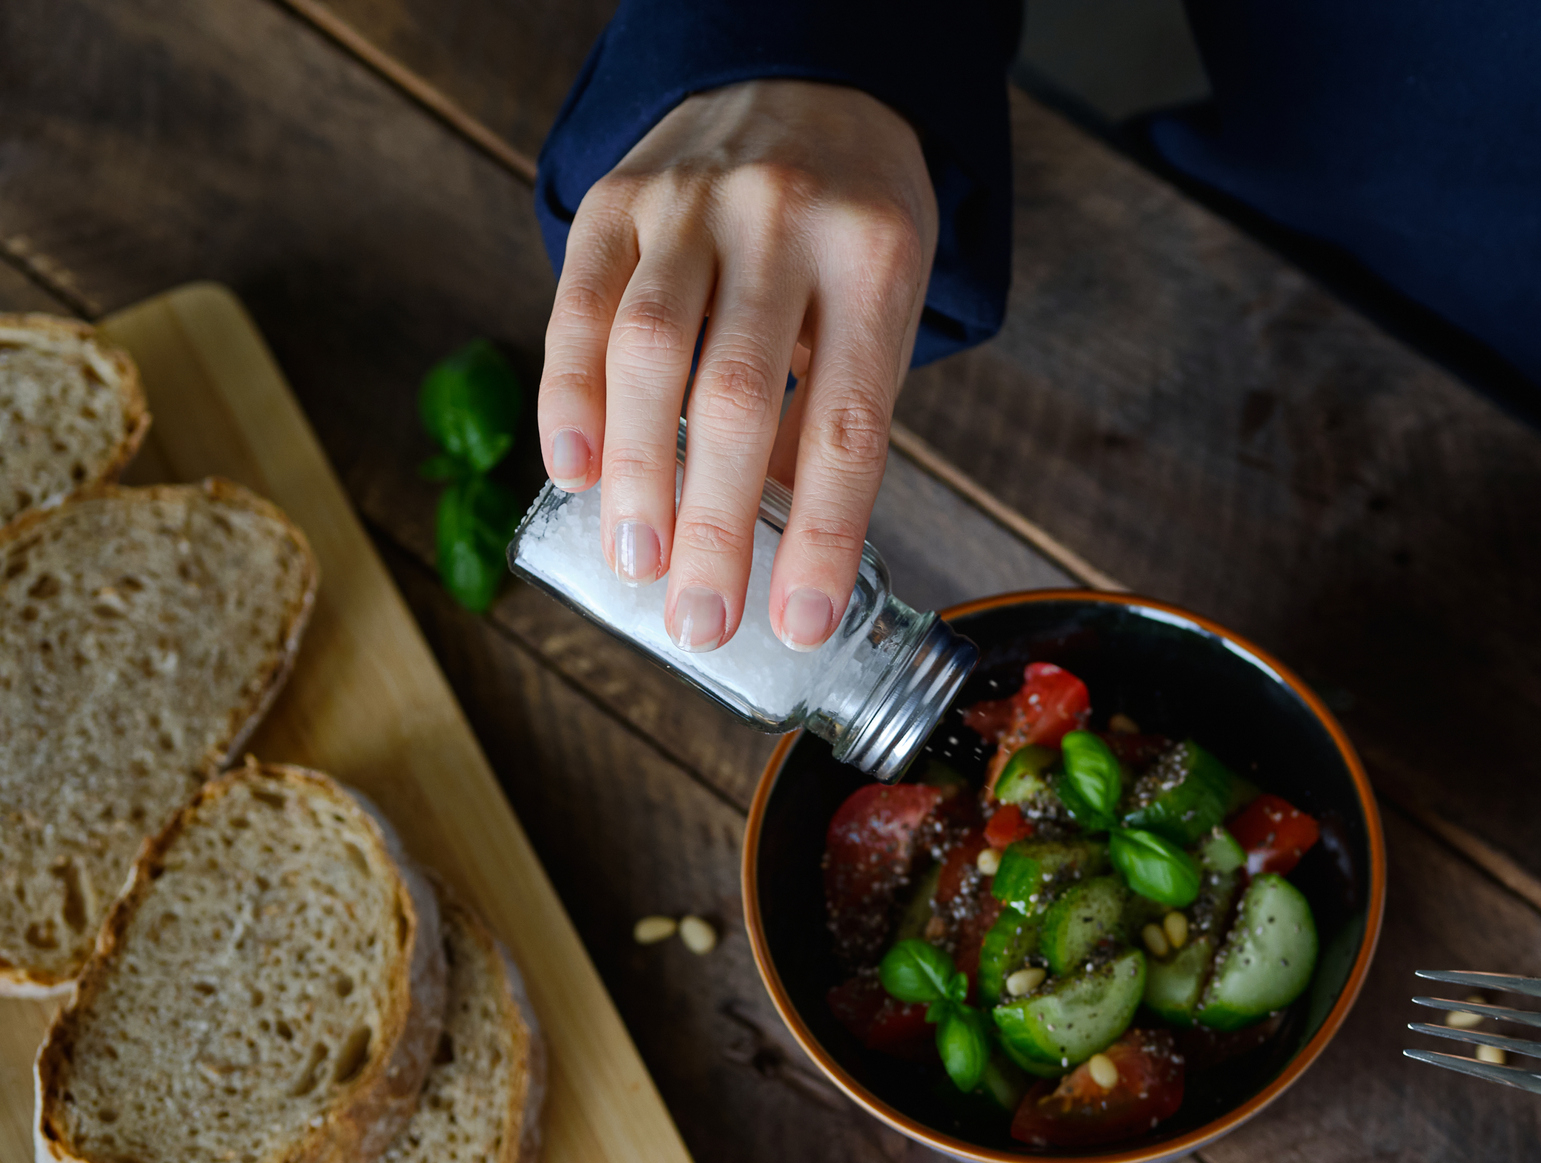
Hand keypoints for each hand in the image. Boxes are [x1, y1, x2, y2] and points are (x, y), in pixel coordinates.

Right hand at [537, 80, 936, 651]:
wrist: (803, 74)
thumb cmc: (852, 223)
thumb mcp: (882, 303)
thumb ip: (830, 408)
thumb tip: (779, 544)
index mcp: (872, 261)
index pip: (845, 422)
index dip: (820, 534)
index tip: (799, 623)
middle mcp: (782, 221)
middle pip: (736, 396)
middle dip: (712, 525)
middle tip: (698, 619)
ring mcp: (692, 203)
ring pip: (646, 352)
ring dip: (636, 473)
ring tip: (634, 562)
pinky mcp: (618, 198)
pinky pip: (579, 305)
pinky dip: (570, 397)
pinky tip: (576, 470)